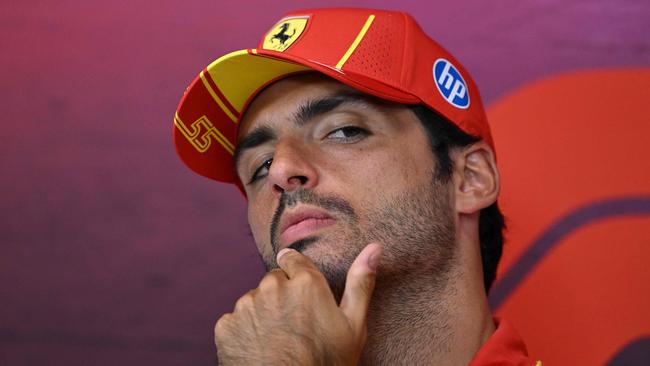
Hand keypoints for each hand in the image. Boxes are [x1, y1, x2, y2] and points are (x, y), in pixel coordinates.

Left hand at [214, 243, 382, 364]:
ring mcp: (247, 305)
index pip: (292, 258)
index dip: (298, 276)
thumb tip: (374, 247)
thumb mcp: (353, 326)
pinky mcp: (226, 325)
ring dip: (263, 313)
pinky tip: (260, 350)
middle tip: (295, 326)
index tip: (302, 294)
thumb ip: (360, 283)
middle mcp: (273, 286)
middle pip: (274, 280)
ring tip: (278, 341)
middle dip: (282, 296)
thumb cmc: (325, 364)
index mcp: (305, 283)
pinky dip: (245, 331)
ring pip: (255, 300)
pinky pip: (236, 320)